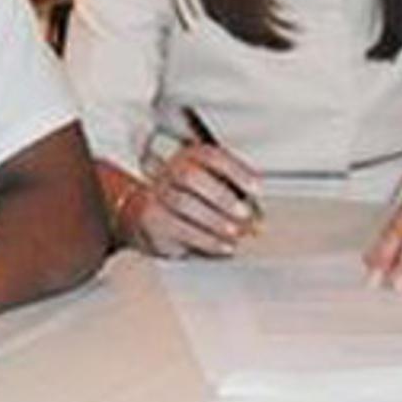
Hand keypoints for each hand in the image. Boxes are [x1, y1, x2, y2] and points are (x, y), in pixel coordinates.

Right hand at [123, 143, 261, 257]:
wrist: (142, 214)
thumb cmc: (185, 200)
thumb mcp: (211, 190)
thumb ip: (236, 199)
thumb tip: (259, 219)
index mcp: (189, 158)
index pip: (211, 156)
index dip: (236, 170)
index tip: (256, 188)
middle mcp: (170, 173)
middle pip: (189, 176)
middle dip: (221, 196)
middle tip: (244, 213)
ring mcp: (157, 196)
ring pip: (183, 203)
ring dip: (215, 220)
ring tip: (235, 232)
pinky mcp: (153, 221)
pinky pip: (179, 229)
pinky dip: (206, 240)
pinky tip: (223, 245)